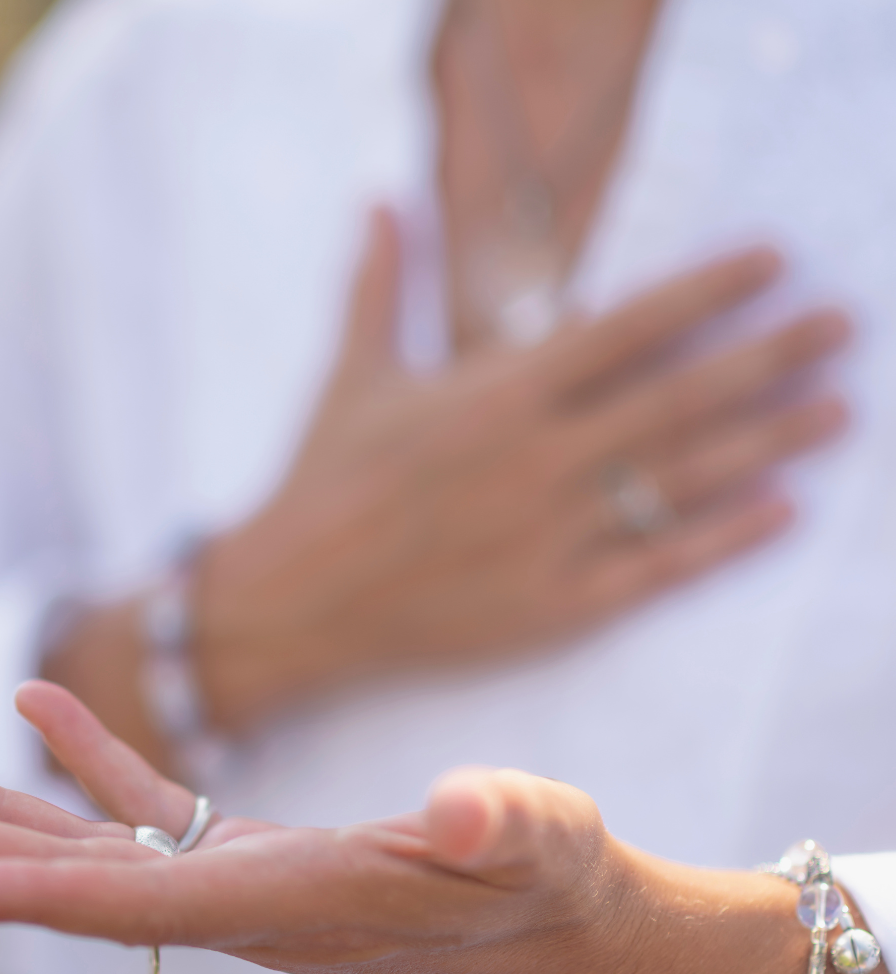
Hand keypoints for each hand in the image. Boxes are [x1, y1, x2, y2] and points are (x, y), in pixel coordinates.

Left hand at [0, 683, 894, 973]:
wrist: (573, 928)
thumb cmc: (563, 883)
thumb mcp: (546, 841)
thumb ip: (503, 827)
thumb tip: (467, 807)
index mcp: (312, 905)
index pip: (163, 911)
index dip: (57, 896)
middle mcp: (259, 907)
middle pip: (96, 891)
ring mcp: (252, 883)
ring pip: (106, 850)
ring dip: (11, 814)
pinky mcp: (264, 854)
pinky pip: (159, 806)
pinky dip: (98, 762)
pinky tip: (48, 712)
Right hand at [192, 212, 849, 729]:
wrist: (296, 597)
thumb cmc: (323, 480)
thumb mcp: (353, 374)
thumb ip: (379, 284)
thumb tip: (377, 201)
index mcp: (494, 394)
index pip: (627, 325)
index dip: (708, 288)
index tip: (773, 262)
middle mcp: (537, 461)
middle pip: (680, 397)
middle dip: (770, 355)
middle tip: (841, 328)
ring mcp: (551, 537)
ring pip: (683, 480)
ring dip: (770, 442)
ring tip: (836, 414)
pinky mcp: (553, 608)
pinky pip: (656, 569)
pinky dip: (723, 541)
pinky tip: (780, 512)